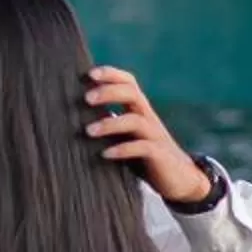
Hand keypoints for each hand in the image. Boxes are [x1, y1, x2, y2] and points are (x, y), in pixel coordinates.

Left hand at [83, 65, 210, 205]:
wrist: (179, 178)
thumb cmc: (144, 155)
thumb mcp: (126, 135)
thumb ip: (109, 124)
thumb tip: (72, 117)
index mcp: (139, 110)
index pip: (129, 82)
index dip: (111, 74)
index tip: (89, 73)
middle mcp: (148, 118)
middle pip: (132, 94)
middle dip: (109, 92)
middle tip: (86, 99)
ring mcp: (154, 136)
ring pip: (135, 120)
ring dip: (110, 123)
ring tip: (88, 131)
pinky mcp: (158, 155)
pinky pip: (142, 147)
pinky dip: (122, 149)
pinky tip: (104, 155)